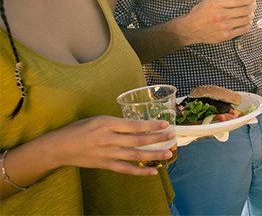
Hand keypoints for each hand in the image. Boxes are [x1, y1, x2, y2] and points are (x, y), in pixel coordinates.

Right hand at [43, 116, 174, 175]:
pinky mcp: (104, 164)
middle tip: (171, 136)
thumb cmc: (80, 129)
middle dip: (157, 138)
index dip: (151, 125)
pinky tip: (153, 172)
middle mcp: (108, 139)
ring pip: (134, 155)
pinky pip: (125, 169)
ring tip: (168, 153)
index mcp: (107, 123)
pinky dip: (140, 171)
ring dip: (153, 154)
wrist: (59, 147)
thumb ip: (117, 123)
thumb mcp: (98, 119)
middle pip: (137, 140)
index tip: (164, 123)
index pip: (134, 125)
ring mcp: (107, 153)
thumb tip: (138, 125)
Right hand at [177, 0, 256, 44]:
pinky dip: (248, 25)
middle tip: (254, 4)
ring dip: (252, 15)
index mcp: (217, 4)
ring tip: (251, 13)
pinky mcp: (226, 36)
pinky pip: (243, 30)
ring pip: (246, 20)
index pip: (239, 0)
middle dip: (253, 6)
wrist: (190, 29)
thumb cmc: (199, 13)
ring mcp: (224, 26)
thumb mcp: (207, 0)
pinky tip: (248, 22)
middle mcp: (221, 15)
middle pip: (245, 10)